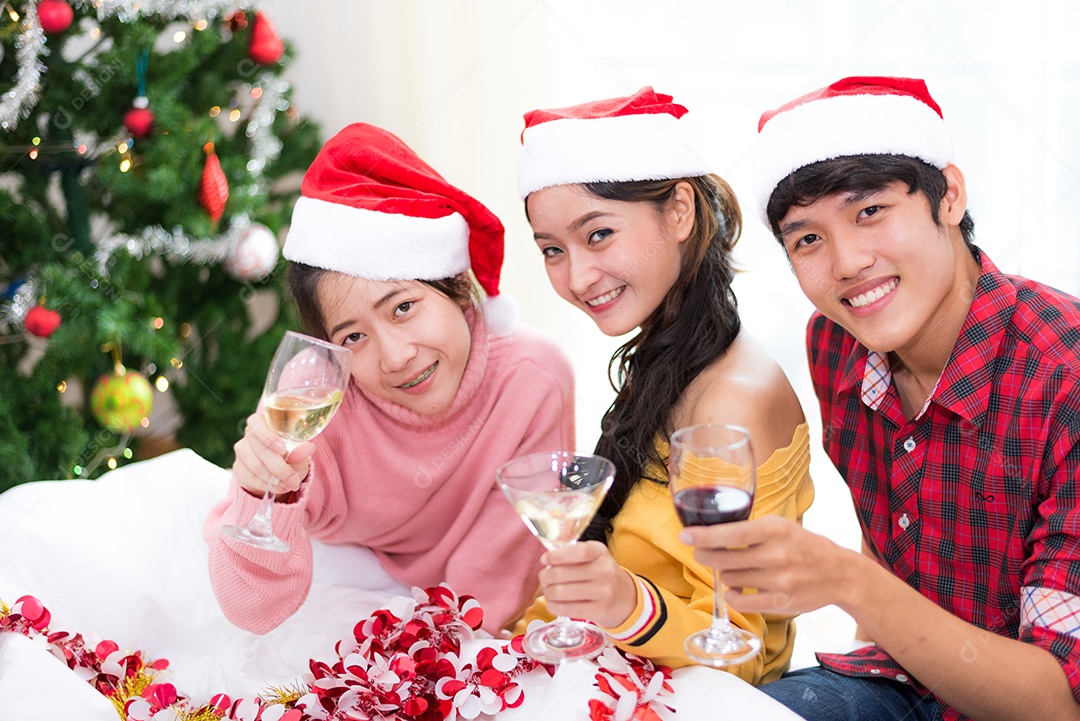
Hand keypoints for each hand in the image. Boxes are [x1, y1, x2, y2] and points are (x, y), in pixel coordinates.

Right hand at [232, 412, 315, 498]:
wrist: (279, 476)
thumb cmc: (291, 458)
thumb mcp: (299, 456)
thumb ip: (301, 452)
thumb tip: (309, 448)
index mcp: (263, 423)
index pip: (256, 423)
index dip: (267, 435)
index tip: (283, 449)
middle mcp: (249, 435)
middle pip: (259, 448)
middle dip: (278, 467)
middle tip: (294, 478)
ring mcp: (242, 451)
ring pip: (255, 465)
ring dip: (275, 478)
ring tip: (291, 484)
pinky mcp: (238, 468)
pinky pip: (251, 478)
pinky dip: (268, 485)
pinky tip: (280, 487)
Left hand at [538, 540, 636, 627]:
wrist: (626, 599)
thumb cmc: (602, 574)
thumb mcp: (594, 557)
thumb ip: (573, 554)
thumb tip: (546, 560)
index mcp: (600, 552)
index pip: (577, 552)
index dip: (556, 556)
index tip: (544, 559)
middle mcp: (604, 570)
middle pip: (562, 573)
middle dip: (545, 576)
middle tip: (544, 578)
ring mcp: (604, 592)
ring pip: (560, 592)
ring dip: (548, 592)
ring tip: (549, 591)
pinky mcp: (600, 611)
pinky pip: (566, 609)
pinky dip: (553, 606)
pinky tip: (554, 603)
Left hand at [679, 515, 859, 615]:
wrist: (840, 574)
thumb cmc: (803, 546)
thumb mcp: (781, 527)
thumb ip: (750, 529)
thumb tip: (709, 534)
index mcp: (775, 530)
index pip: (732, 532)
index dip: (704, 535)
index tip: (684, 536)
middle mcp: (777, 554)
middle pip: (725, 558)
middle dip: (705, 555)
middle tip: (701, 552)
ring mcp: (779, 581)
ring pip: (729, 578)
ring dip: (724, 573)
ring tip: (734, 568)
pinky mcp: (780, 603)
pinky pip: (741, 601)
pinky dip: (733, 594)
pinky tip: (737, 588)